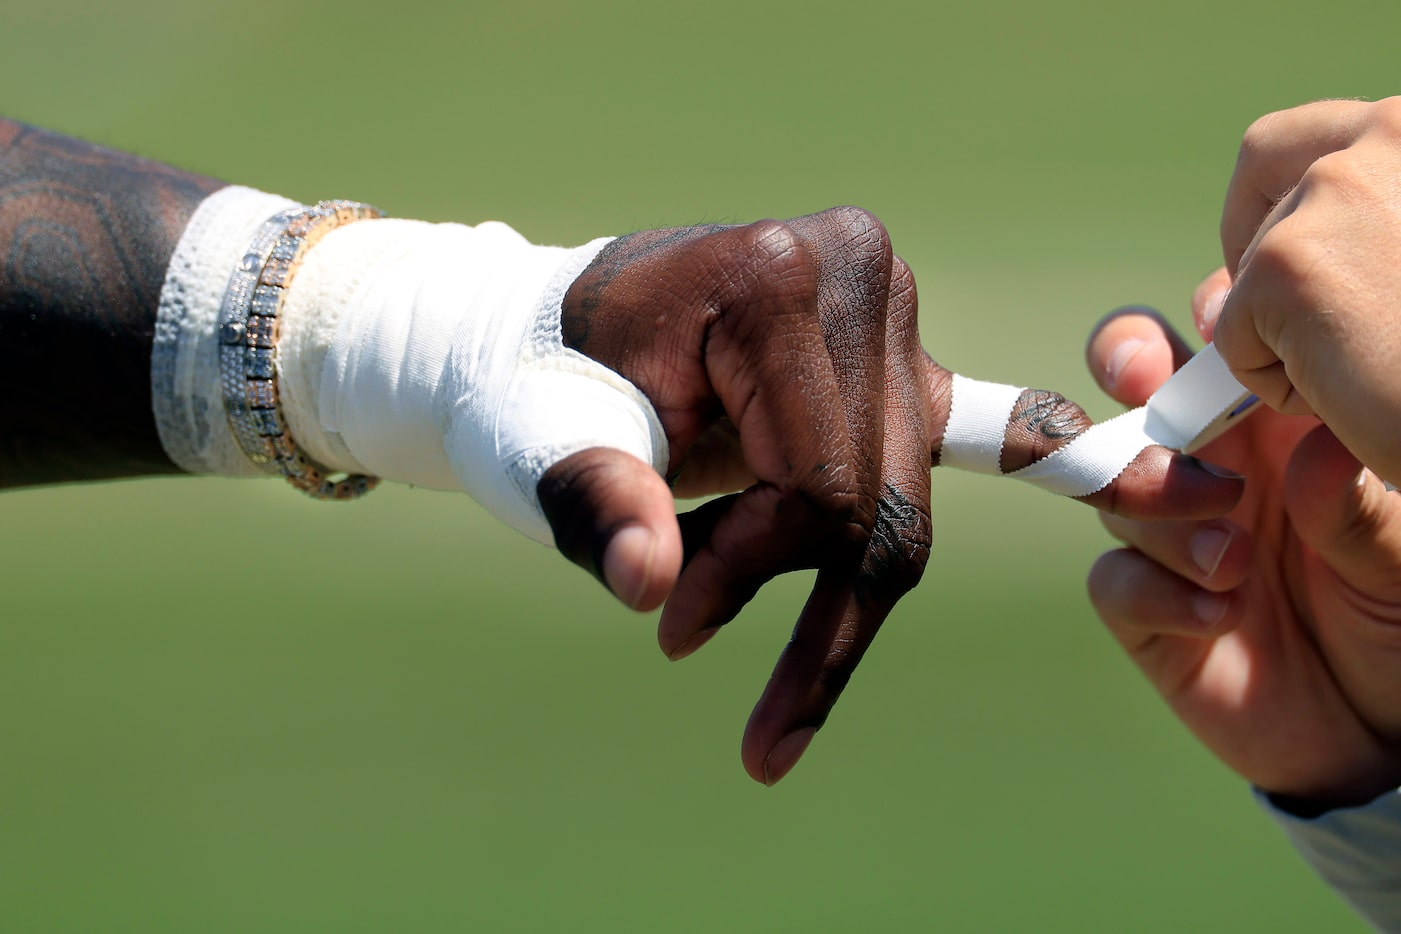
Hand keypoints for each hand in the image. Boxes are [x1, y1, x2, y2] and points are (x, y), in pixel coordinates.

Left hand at [538, 206, 1239, 783]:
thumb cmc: (539, 383)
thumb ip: (594, 509)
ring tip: (733, 652)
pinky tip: (1161, 488)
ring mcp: (887, 313)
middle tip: (686, 645)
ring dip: (830, 591)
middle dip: (799, 603)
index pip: (823, 475)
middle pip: (879, 497)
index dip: (757, 572)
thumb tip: (650, 590)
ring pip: (905, 503)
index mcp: (778, 278)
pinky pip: (987, 430)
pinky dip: (1056, 466)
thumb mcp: (539, 442)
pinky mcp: (894, 356)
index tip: (671, 627)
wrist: (545, 338)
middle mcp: (860, 277)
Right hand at [1086, 282, 1400, 808]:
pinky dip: (1156, 592)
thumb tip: (1313, 450)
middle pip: (1137, 382)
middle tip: (1142, 379)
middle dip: (1125, 360)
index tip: (1223, 324)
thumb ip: (1362, 509)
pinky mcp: (1146, 610)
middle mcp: (1215, 469)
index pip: (1226, 346)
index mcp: (1280, 430)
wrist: (1379, 738)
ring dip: (1158, 505)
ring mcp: (1171, 537)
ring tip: (1232, 560)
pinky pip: (1113, 580)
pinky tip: (1219, 617)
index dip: (1210, 318)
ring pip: (1113, 482)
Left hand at [1212, 96, 1400, 485]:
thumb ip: (1351, 239)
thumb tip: (1220, 285)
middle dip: (1264, 243)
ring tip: (1370, 372)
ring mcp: (1334, 191)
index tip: (1318, 259)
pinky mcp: (1288, 264)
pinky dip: (1275, 382)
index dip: (1294, 194)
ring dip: (1289, 327)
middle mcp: (1389, 132)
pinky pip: (1235, 335)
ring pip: (1253, 264)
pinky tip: (1352, 401)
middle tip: (1306, 315)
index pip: (1320, 135)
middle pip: (1266, 170)